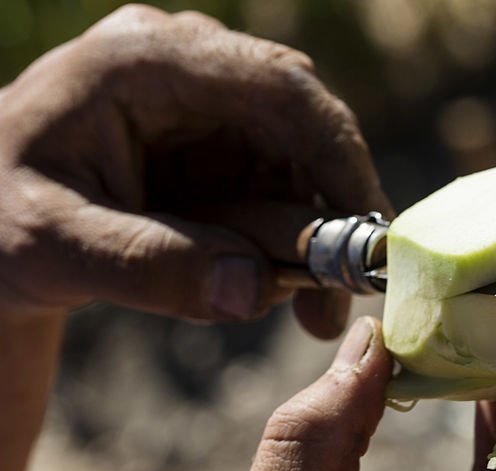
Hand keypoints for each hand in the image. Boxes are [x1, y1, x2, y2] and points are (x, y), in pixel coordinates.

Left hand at [0, 5, 389, 336]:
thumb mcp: (54, 247)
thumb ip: (149, 266)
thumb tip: (255, 291)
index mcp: (146, 61)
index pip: (280, 88)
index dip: (339, 158)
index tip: (369, 235)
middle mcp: (192, 67)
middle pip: (304, 127)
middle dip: (333, 213)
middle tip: (342, 296)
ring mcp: (211, 105)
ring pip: (304, 164)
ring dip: (318, 239)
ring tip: (309, 313)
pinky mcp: (222, 144)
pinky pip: (284, 188)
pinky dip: (294, 242)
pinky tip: (279, 289)